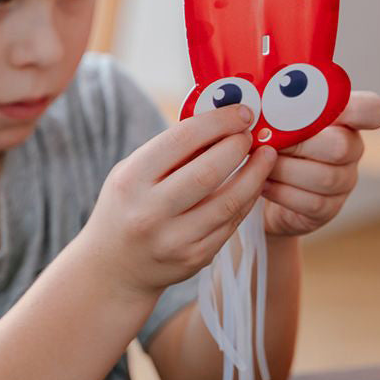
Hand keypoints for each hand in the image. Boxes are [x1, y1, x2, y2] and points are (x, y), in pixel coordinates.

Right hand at [79, 105, 277, 297]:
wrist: (114, 267)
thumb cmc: (126, 206)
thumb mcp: (131, 173)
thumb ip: (169, 152)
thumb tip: (219, 122)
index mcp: (130, 180)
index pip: (180, 140)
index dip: (217, 122)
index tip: (240, 112)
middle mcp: (149, 211)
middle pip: (208, 171)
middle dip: (238, 146)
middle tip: (251, 133)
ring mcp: (174, 239)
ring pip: (229, 201)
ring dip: (254, 174)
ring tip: (266, 156)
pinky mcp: (195, 257)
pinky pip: (231, 223)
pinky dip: (247, 199)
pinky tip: (253, 184)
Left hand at [262, 90, 379, 237]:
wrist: (258, 186)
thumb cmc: (269, 141)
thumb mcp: (273, 119)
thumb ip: (276, 106)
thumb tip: (254, 97)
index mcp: (342, 120)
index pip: (372, 110)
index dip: (363, 110)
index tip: (339, 110)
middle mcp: (351, 150)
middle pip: (341, 146)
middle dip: (298, 144)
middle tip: (267, 141)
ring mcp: (343, 182)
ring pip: (324, 177)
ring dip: (284, 169)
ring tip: (260, 163)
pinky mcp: (328, 209)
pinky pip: (310, 202)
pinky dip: (280, 191)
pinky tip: (262, 183)